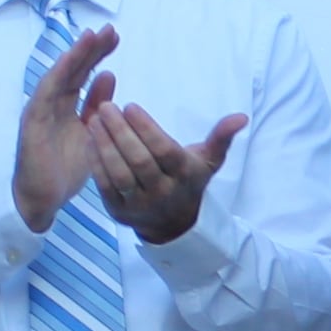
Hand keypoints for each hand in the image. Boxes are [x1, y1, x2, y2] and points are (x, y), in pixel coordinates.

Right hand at [13, 23, 119, 231]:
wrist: (42, 200)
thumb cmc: (64, 169)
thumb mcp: (91, 133)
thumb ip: (97, 106)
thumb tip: (110, 75)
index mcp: (66, 106)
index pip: (84, 75)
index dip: (98, 55)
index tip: (116, 38)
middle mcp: (52, 103)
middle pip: (73, 70)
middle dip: (90, 49)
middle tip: (110, 30)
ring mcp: (40, 110)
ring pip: (59, 75)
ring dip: (75, 55)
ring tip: (92, 35)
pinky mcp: (32, 121)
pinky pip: (46, 93)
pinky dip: (58, 74)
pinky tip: (71, 59)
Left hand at [88, 98, 246, 246]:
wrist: (174, 224)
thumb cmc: (188, 180)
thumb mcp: (208, 160)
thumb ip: (222, 136)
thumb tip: (242, 117)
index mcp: (183, 176)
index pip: (163, 150)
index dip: (146, 128)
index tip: (130, 106)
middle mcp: (162, 193)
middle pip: (139, 161)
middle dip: (120, 132)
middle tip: (106, 107)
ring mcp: (139, 205)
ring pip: (119, 174)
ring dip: (104, 145)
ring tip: (94, 120)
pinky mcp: (119, 212)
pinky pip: (104, 186)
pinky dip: (95, 162)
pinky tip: (89, 140)